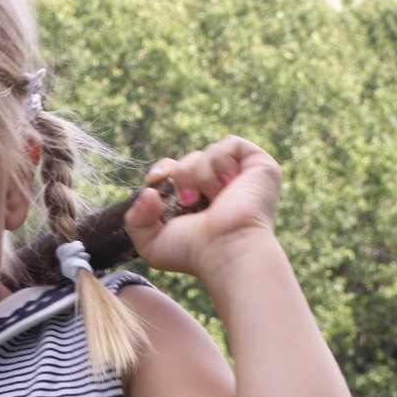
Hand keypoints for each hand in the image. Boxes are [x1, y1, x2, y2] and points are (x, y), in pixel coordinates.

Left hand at [124, 135, 281, 277]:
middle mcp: (221, 188)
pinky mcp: (260, 166)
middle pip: (189, 159)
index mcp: (200, 202)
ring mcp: (242, 177)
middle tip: (187, 201)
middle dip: (180, 174)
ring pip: (206, 152)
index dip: (164, 170)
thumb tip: (148, 192)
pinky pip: (229, 144)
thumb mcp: (151, 243)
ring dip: (199, 175)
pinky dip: (219, 163)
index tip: (155, 180)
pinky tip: (226, 187)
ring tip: (211, 199)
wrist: (225, 250)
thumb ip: (136, 219)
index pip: (177, 170)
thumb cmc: (193, 253)